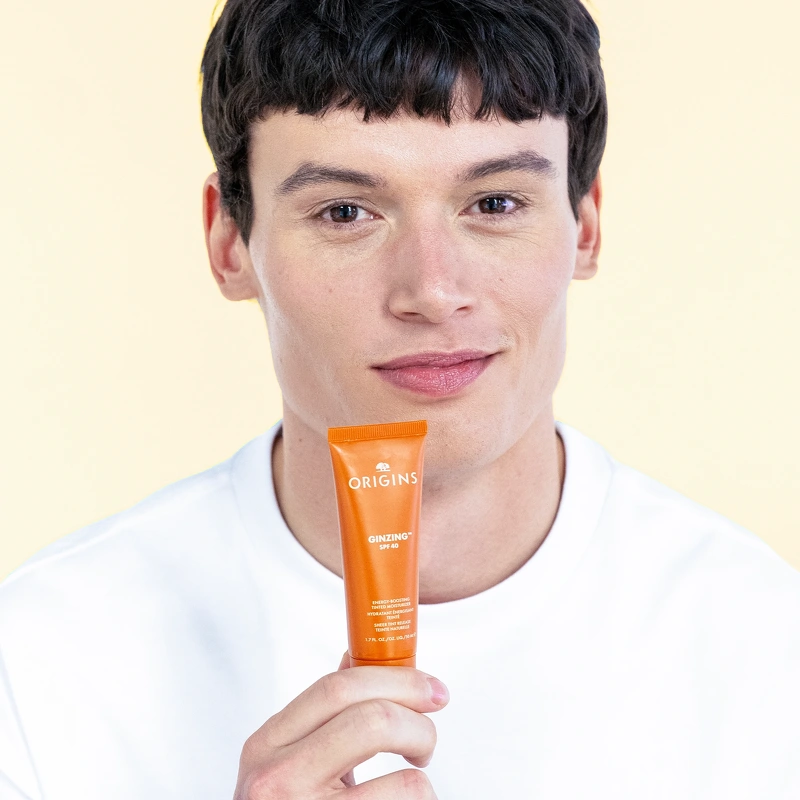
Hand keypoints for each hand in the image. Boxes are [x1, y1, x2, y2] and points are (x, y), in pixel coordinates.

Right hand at [232, 652, 448, 798]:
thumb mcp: (289, 759)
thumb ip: (321, 713)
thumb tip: (355, 655)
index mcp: (267, 744)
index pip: (337, 688)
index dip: (396, 679)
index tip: (431, 689)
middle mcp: (276, 780)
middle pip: (372, 721)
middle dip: (418, 724)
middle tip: (427, 740)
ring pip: (402, 782)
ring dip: (423, 784)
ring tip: (410, 789)